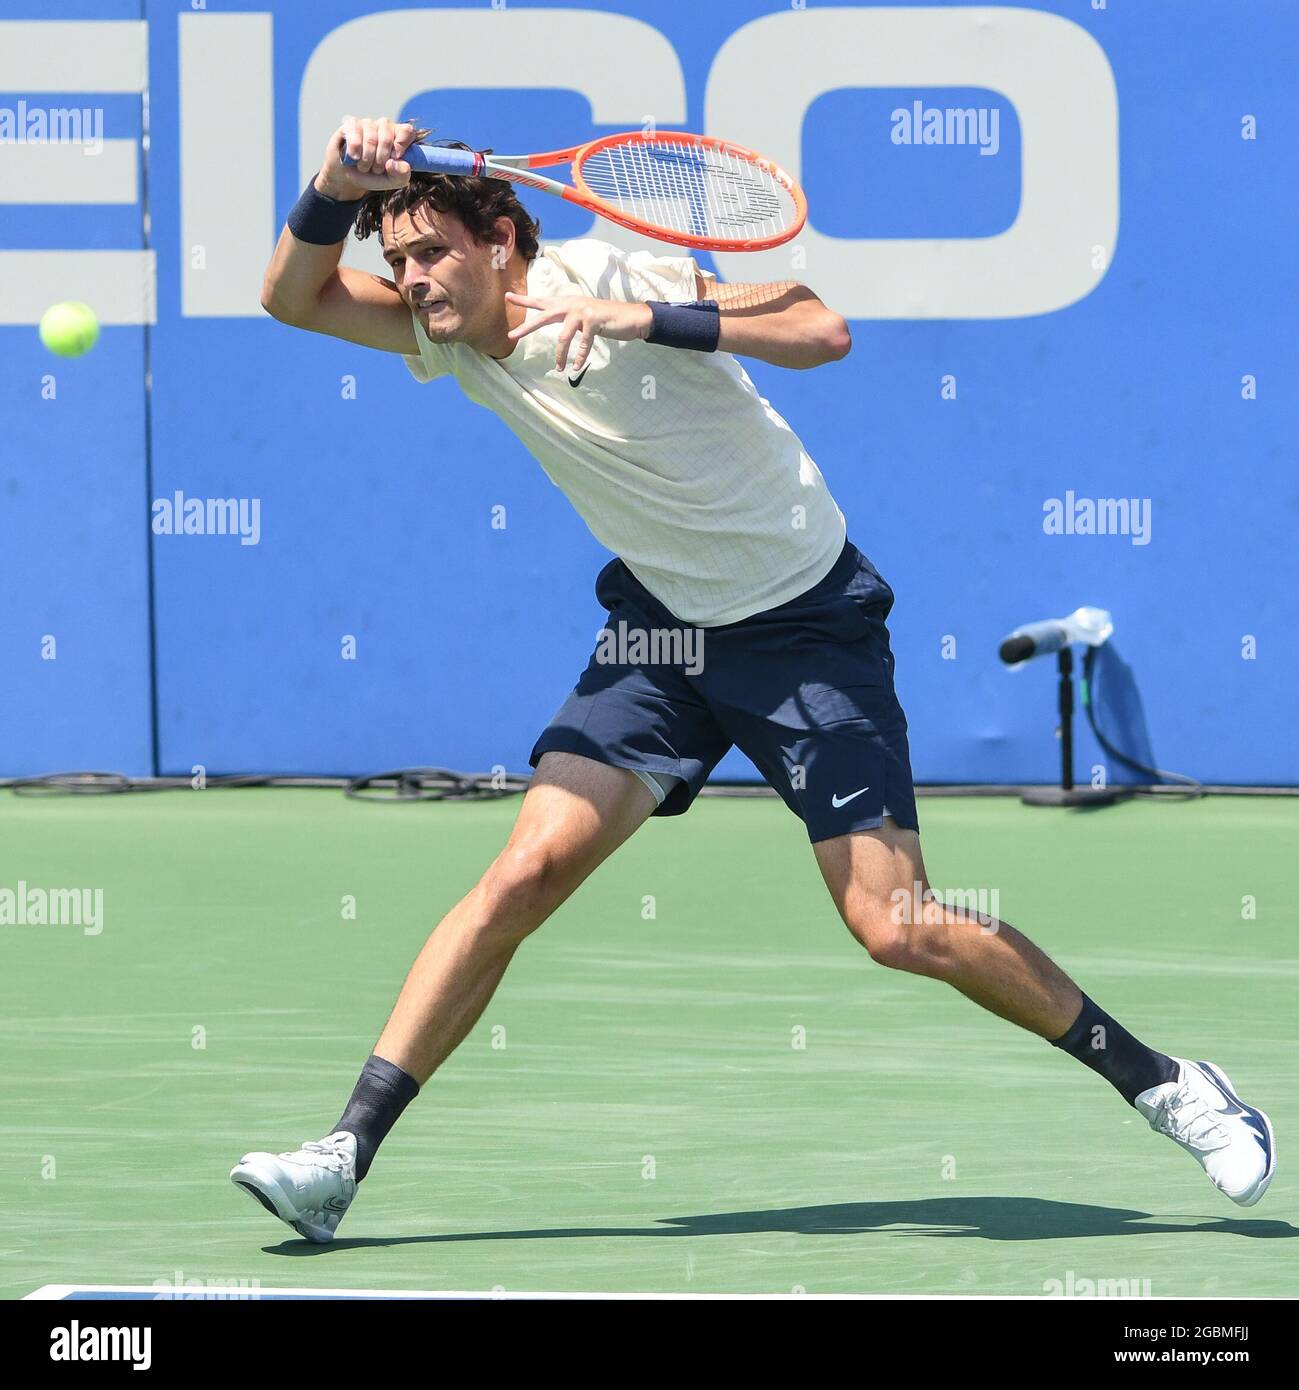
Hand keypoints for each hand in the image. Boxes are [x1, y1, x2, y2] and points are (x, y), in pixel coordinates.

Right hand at [316, 116, 418, 199]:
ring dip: (367, 159)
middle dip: (381, 159)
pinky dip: (355, 150)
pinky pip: (355, 134)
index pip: (407, 131)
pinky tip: (354, 157)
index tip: (395, 157)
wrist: (349, 177)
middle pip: (387, 137)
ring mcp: (368, 123)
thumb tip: (393, 162)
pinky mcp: (351, 124)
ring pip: (371, 138)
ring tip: (364, 165)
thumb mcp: (392, 181)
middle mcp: (384, 126)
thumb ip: (401, 174)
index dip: (402, 143)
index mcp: (399, 137)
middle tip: (376, 168)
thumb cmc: (374, 176)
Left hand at [505, 293, 652, 372]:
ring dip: (560, 355)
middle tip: (511, 336)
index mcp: (567, 303)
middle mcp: (571, 304)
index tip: (507, 297)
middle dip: (527, 328)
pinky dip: (579, 357)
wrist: (631, 317)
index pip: (542, 301)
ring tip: (559, 368)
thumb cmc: (605, 319)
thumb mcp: (583, 316)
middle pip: (543, 316)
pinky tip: (575, 367)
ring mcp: (582, 311)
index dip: (524, 300)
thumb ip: (567, 317)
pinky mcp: (593, 320)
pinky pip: (582, 344)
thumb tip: (554, 321)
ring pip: (563, 336)